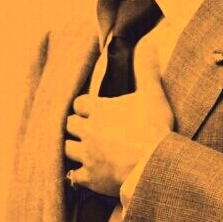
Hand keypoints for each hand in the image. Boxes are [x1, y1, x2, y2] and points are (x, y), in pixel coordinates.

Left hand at [64, 45, 172, 195]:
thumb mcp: (153, 95)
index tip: (93, 113)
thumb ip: (147, 69)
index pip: (78, 104)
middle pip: (69, 125)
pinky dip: (78, 176)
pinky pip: (73, 177)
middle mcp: (88, 131)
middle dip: (78, 127)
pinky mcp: (90, 178)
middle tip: (89, 132)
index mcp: (99, 110)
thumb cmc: (155, 129)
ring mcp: (87, 155)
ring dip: (75, 149)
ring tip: (85, 152)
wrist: (155, 166)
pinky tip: (84, 175)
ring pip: (67, 149)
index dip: (85, 108)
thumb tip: (149, 43)